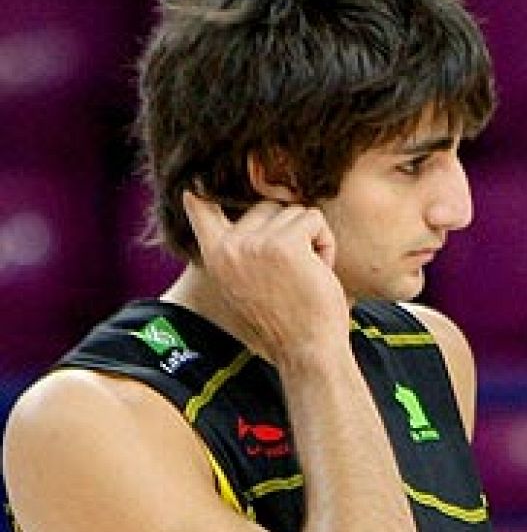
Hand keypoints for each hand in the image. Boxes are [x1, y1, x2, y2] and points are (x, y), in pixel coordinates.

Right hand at [182, 191, 349, 364]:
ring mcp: (255, 243)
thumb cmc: (286, 321)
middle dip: (289, 230)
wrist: (306, 350)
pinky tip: (320, 271)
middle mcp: (229, 246)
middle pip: (266, 205)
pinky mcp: (284, 244)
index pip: (199, 208)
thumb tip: (245, 219)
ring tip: (307, 274)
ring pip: (293, 211)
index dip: (203, 190)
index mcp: (215, 256)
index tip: (195, 181)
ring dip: (310, 240)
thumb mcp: (247, 283)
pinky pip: (313, 219)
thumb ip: (241, 251)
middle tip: (295, 270)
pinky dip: (326, 243)